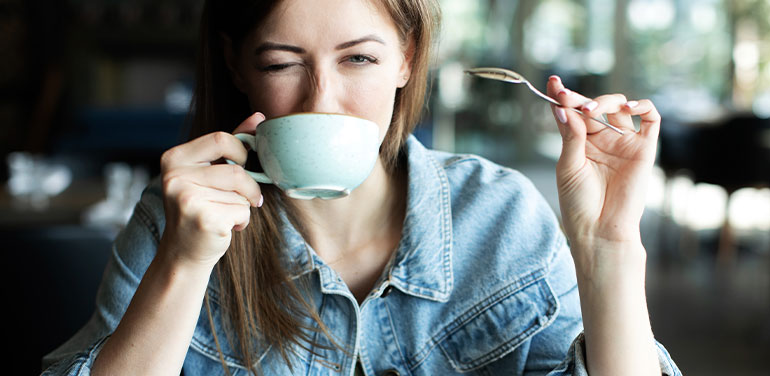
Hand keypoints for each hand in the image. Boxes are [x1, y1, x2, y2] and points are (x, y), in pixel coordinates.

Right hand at [158, 112, 265, 268]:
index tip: (242, 165)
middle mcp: (175, 176)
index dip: (240, 152)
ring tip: (227, 214)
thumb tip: (259, 117)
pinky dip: (242, 221)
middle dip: (249, 185)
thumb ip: (231, 145)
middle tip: (248, 197)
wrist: (183, 252)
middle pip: (235, 169)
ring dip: (243, 205)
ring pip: (240, 192)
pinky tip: (224, 228)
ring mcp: (186, 198)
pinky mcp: (202, 219)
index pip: (220, 138)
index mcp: (174, 158)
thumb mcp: (209, 173)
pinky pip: (241, 211)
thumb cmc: (201, 208)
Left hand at [546, 76, 659, 255]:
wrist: (600, 228)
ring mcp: (623, 143)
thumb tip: (564, 107)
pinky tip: (629, 106)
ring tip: (592, 110)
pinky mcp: (644, 149)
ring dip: (606, 101)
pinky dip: (643, 106)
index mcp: (580, 142)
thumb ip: (570, 135)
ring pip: (620, 107)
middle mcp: (602, 139)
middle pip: (595, 107)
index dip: (564, 96)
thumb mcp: (568, 165)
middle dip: (581, 98)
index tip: (553, 82)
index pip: (573, 112)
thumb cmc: (579, 202)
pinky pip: (650, 120)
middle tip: (568, 98)